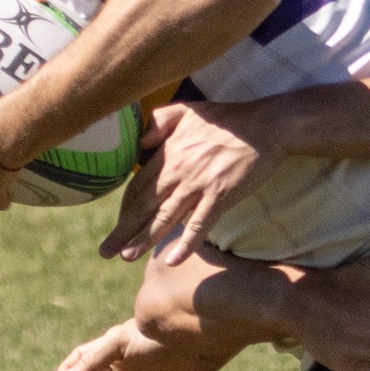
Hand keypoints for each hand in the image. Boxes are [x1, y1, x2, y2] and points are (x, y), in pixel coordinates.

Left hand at [100, 100, 283, 262]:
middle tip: (105, 251)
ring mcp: (198, 184)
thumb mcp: (186, 110)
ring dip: (143, 240)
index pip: (138, 186)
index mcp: (168, 153)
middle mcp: (178, 170)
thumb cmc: (227, 119)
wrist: (265, 125)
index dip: (125, 209)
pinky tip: (172, 260)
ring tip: (126, 258)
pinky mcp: (220, 195)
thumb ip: (158, 122)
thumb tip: (139, 144)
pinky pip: (199, 224)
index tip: (118, 226)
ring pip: (164, 217)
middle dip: (122, 231)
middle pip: (143, 206)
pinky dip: (185, 243)